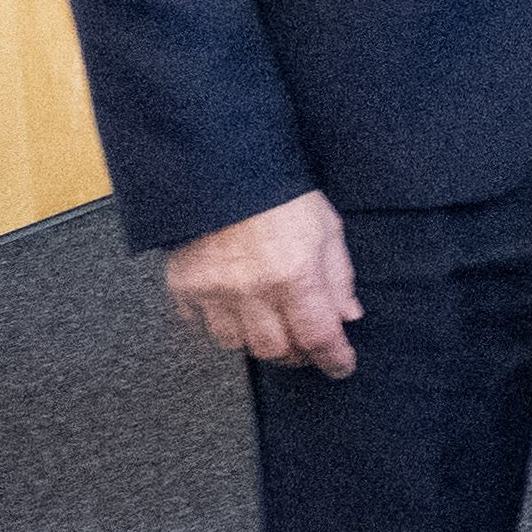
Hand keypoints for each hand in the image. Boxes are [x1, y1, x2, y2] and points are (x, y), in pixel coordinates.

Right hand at [161, 190, 362, 377]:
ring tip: (268, 322)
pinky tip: (232, 306)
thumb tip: (347, 316)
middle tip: (305, 344)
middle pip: (276, 350)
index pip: (318, 337)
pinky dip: (219, 321)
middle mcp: (253, 290)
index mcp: (295, 275)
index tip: (341, 366)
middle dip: (296, 353)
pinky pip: (200, 323)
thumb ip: (338, 278)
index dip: (334, 359)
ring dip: (256, 339)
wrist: (221, 166)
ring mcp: (214, 290)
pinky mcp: (184, 283)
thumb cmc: (280, 194)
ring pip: (236, 344)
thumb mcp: (326, 228)